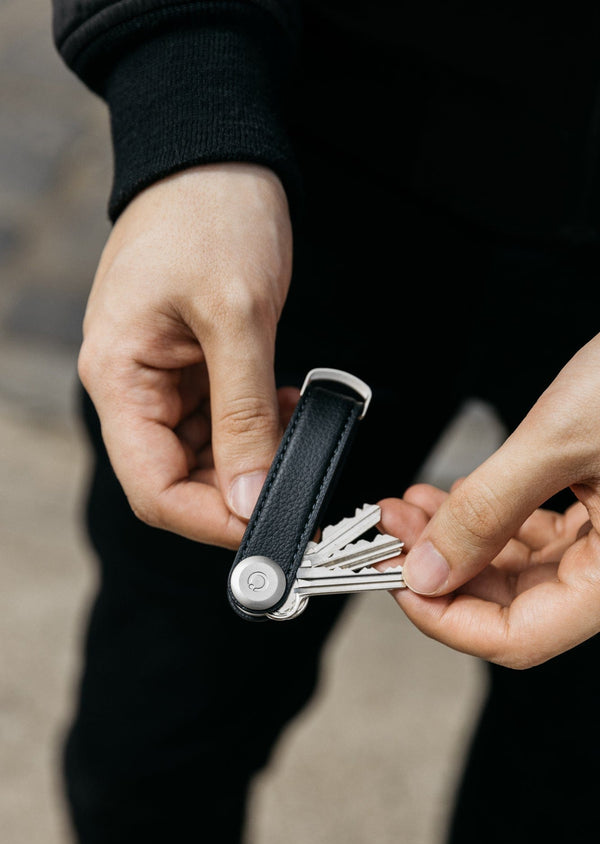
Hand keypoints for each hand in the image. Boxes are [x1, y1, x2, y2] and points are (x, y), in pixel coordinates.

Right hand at [78, 162, 296, 548]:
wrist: (216, 154)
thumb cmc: (211, 215)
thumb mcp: (236, 317)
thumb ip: (244, 415)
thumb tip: (252, 497)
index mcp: (120, 378)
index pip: (153, 487)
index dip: (209, 521)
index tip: (270, 531)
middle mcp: (133, 388)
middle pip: (179, 480)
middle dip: (241, 492)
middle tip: (300, 488)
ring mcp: (164, 380)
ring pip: (207, 456)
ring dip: (256, 457)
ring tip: (297, 428)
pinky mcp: (194, 368)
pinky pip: (224, 422)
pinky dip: (259, 426)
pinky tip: (287, 405)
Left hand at [378, 333, 599, 667]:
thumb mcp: (559, 441)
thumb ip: (488, 511)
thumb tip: (428, 570)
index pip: (521, 635)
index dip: (446, 619)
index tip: (397, 583)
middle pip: (511, 600)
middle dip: (439, 568)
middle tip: (390, 536)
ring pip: (515, 563)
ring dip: (454, 539)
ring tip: (407, 511)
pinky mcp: (598, 503)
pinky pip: (531, 529)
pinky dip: (485, 515)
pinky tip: (450, 497)